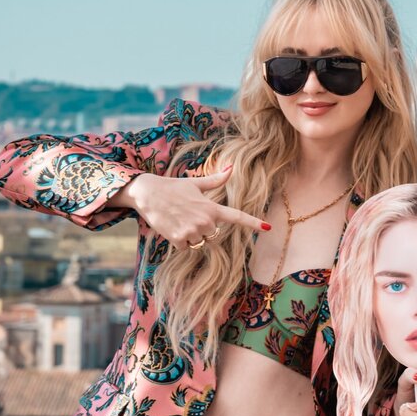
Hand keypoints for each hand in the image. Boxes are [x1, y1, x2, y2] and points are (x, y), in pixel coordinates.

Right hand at [114, 168, 268, 248]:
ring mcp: (192, 231)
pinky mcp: (179, 240)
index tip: (268, 228)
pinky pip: (186, 247)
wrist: (148, 194)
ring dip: (191, 235)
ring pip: (199, 242)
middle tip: (188, 215)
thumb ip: (215, 180)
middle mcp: (205, 221)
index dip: (254, 223)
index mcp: (211, 207)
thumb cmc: (173, 187)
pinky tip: (172, 226)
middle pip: (213, 234)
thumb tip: (232, 167)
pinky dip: (180, 240)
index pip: (237, 217)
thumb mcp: (195, 183)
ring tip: (179, 220)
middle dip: (203, 228)